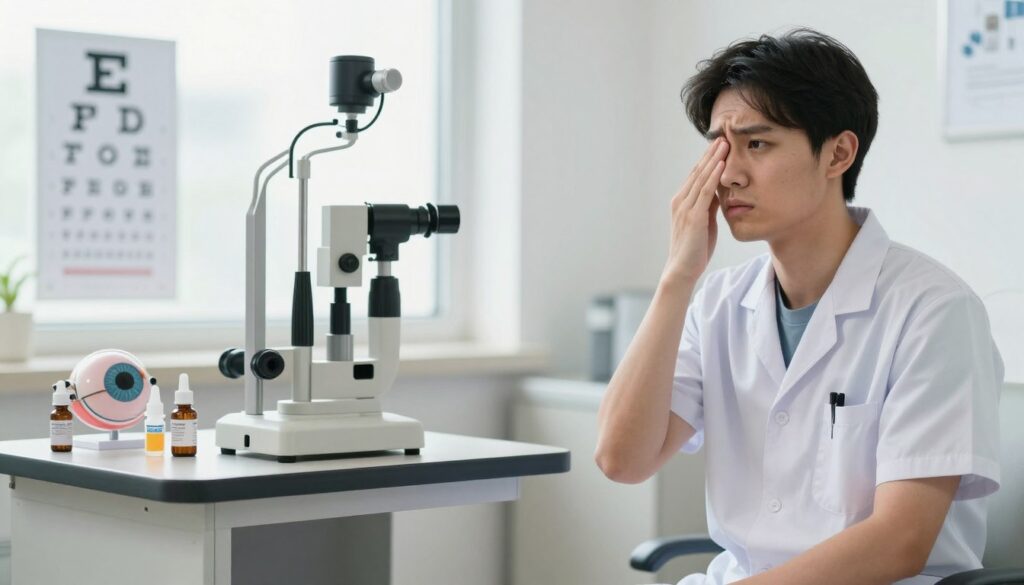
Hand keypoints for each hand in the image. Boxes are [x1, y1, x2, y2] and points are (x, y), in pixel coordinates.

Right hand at [662, 137, 728, 285]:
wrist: (682, 270)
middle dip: (710, 153)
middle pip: (697, 171)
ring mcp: (685, 208)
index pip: (696, 175)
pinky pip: (705, 192)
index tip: (719, 144)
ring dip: (714, 159)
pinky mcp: (693, 216)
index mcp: (681, 202)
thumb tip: (719, 192)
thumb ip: (709, 206)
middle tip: (723, 135)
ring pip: (701, 177)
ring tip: (725, 143)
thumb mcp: (704, 222)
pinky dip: (713, 176)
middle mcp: (680, 201)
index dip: (707, 159)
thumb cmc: (694, 249)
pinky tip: (722, 164)